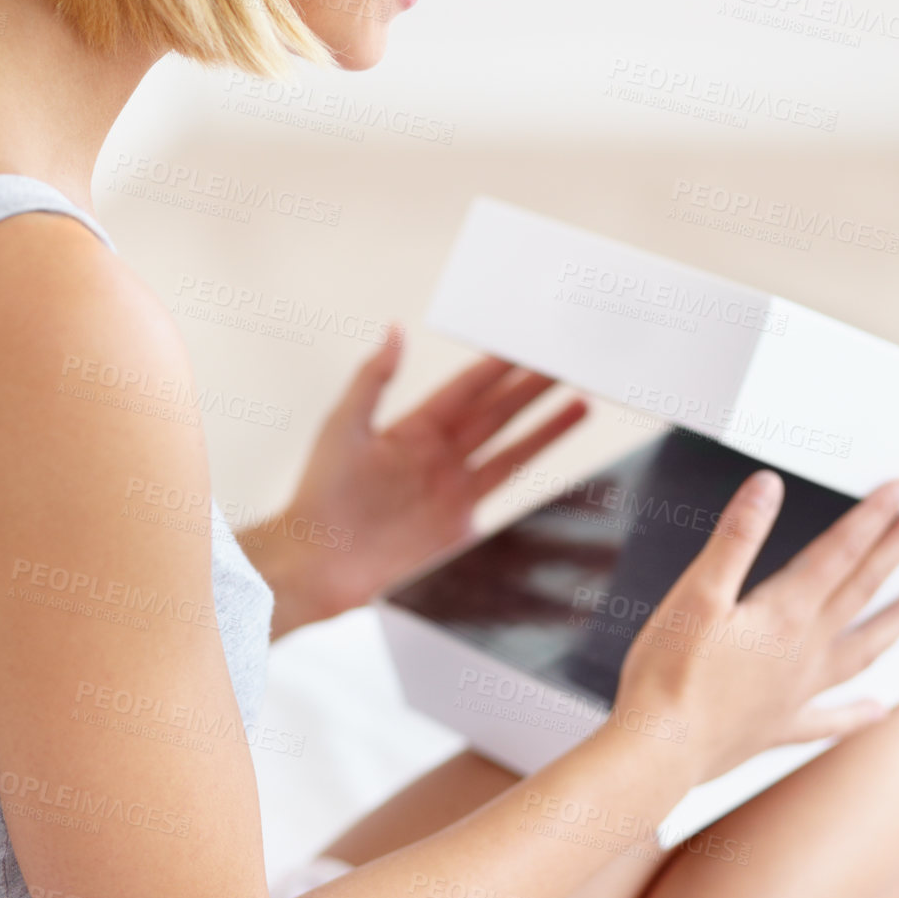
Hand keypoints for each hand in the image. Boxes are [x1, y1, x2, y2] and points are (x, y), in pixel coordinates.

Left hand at [267, 326, 589, 623]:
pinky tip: (559, 458)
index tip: (525, 343)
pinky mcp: (461, 525)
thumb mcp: (343, 426)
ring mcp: (453, 490)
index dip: (496, 367)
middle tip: (566, 362)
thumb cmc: (319, 495)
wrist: (317, 566)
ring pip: (511, 449)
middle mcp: (438, 455)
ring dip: (546, 427)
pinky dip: (534, 477)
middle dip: (532, 388)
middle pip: (496, 414)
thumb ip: (373, 379)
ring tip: (581, 401)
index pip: (466, 389)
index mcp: (412, 428)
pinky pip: (504, 495)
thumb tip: (394, 330)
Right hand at [607, 469, 898, 788]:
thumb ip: (737, 538)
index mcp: (785, 614)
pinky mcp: (778, 727)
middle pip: (862, 590)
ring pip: (863, 649)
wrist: (659, 753)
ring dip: (897, 619)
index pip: (840, 552)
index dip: (873, 516)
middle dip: (898, 547)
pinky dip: (857, 713)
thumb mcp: (697, 592)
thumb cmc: (671, 673)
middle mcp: (803, 651)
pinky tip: (878, 710)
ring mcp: (797, 692)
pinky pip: (830, 719)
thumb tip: (768, 486)